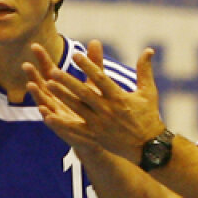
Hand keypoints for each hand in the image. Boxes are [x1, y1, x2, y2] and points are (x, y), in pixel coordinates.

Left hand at [25, 41, 164, 162]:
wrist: (148, 147)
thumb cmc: (148, 116)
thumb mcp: (148, 92)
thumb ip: (145, 70)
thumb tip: (149, 50)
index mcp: (119, 98)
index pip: (101, 79)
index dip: (88, 66)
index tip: (76, 55)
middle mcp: (108, 110)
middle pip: (84, 93)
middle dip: (68, 82)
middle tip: (53, 71)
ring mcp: (100, 125)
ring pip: (77, 108)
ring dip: (62, 96)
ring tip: (48, 85)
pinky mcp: (95, 136)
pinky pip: (75, 129)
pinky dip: (61, 124)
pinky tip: (48, 116)